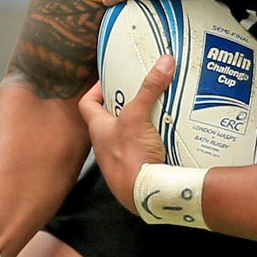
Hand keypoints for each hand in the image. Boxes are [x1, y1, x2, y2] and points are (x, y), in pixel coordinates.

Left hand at [79, 61, 171, 210]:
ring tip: (160, 111)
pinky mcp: (139, 169)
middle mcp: (106, 145)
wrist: (144, 194)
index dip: (95, 89)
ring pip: (130, 135)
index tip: (110, 80)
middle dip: (127, 105)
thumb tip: (163, 62)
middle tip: (142, 92)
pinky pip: (145, 150)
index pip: (87, 104)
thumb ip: (150, 88)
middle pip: (112, 119)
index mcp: (98, 129)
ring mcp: (121, 159)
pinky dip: (155, 142)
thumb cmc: (130, 158)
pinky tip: (169, 136)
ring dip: (143, 124)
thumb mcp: (137, 116)